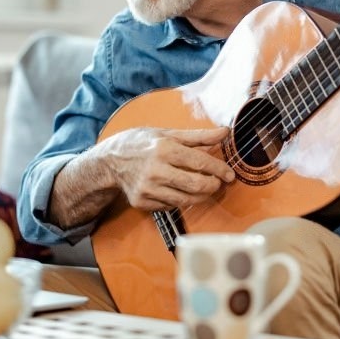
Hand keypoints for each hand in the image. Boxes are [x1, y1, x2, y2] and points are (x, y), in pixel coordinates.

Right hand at [101, 126, 235, 210]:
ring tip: (205, 187)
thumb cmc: (141, 143)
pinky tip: (181, 190)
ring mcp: (148, 189)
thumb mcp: (169, 133)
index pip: (200, 162)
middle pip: (196, 185)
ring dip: (201, 196)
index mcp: (164, 149)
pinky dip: (181, 200)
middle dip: (213, 185)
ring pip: (186, 200)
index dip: (219, 169)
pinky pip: (171, 206)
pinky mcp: (142, 203)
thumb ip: (199, 136)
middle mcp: (155, 170)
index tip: (229, 174)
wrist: (110, 161)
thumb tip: (225, 132)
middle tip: (219, 182)